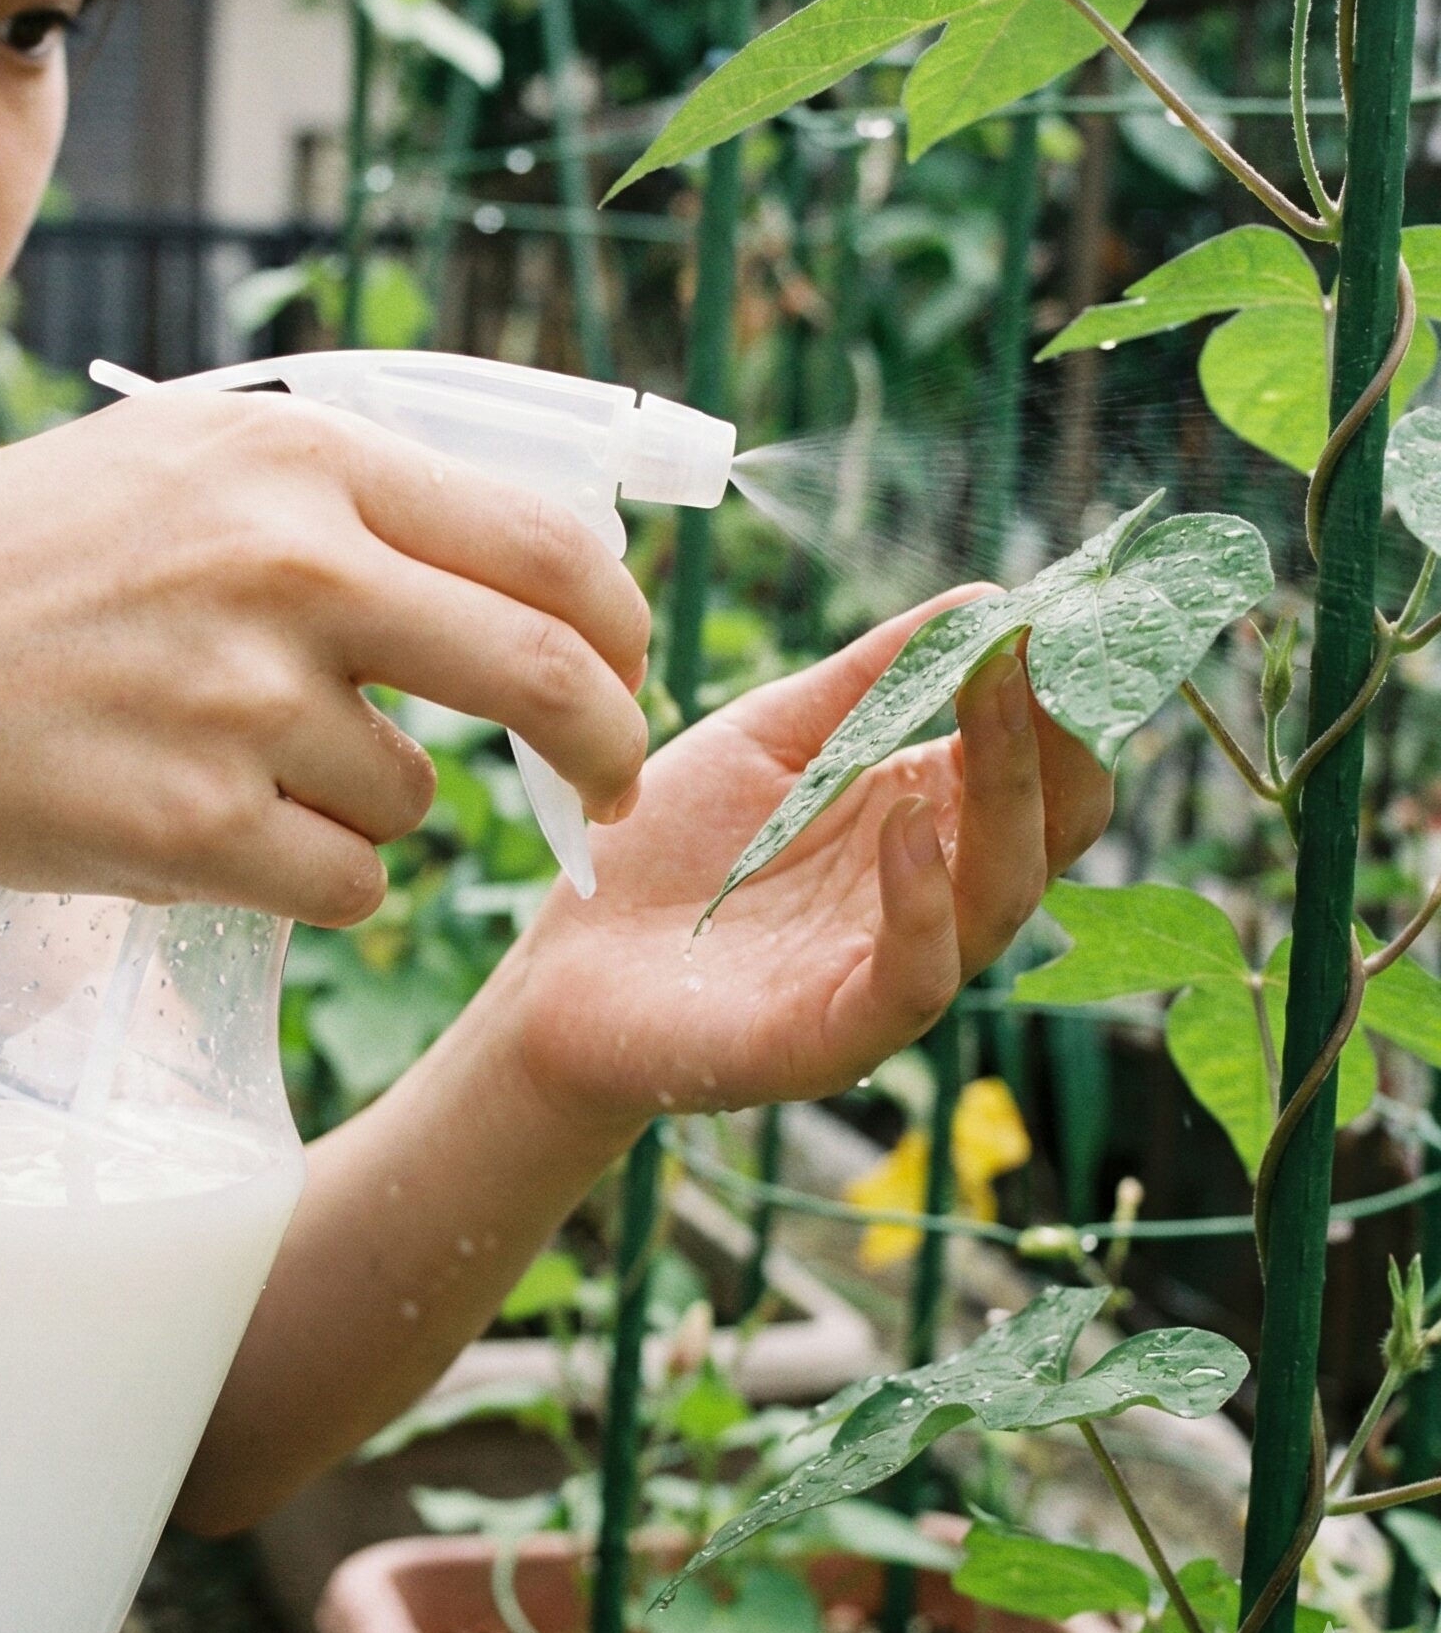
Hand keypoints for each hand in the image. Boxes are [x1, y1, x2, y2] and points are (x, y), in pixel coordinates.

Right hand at [0, 391, 649, 925]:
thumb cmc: (18, 566)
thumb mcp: (183, 463)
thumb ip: (350, 494)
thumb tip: (531, 562)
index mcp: (304, 460)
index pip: (548, 544)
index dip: (620, 625)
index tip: (626, 672)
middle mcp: (291, 568)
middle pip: (543, 674)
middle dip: (604, 743)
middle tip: (605, 783)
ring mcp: (246, 703)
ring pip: (414, 798)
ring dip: (363, 801)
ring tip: (231, 759)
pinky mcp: (200, 829)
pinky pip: (348, 883)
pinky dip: (310, 875)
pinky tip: (208, 825)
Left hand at [499, 589, 1112, 1123]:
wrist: (565, 968)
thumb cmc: (667, 850)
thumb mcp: (770, 738)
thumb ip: (869, 678)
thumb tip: (988, 597)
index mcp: (924, 817)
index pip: (1041, 763)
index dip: (1062, 689)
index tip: (1067, 605)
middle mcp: (931, 896)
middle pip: (1049, 827)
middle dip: (1060, 734)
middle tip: (1050, 644)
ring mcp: (891, 970)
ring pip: (1000, 896)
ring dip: (1008, 794)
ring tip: (992, 695)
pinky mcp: (837, 1035)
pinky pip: (915, 976)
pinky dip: (922, 901)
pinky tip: (903, 823)